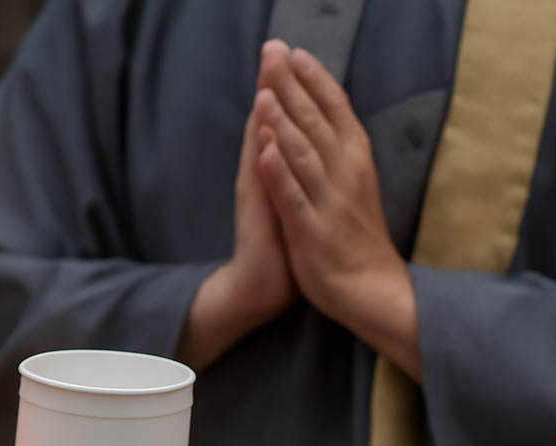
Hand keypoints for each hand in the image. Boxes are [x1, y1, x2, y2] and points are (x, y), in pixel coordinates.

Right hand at [178, 55, 298, 370]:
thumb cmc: (280, 248)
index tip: (292, 52)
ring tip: (267, 74)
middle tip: (272, 45)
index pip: (281, 122)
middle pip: (267, 124)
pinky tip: (263, 136)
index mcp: (277, 171)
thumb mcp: (290, 200)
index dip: (287, 88)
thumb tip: (298, 144)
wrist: (259, 290)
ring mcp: (258, 196)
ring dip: (264, 111)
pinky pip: (261, 185)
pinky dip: (263, 161)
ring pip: (261, 146)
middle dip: (272, 84)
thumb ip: (291, 170)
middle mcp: (263, 177)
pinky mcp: (258, 219)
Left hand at [256, 41, 420, 379]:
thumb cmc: (359, 237)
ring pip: (303, 152)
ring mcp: (328, 202)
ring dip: (283, 119)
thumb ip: (340, 151)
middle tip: (272, 52)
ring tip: (264, 89)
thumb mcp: (356, 185)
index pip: (336, 110)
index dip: (315, 80)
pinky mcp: (311, 231)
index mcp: (357, 160)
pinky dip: (278, 172)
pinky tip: (264, 148)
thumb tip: (326, 118)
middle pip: (316, 121)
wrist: (374, 291)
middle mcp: (346, 174)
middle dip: (291, 86)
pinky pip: (292, 197)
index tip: (296, 52)